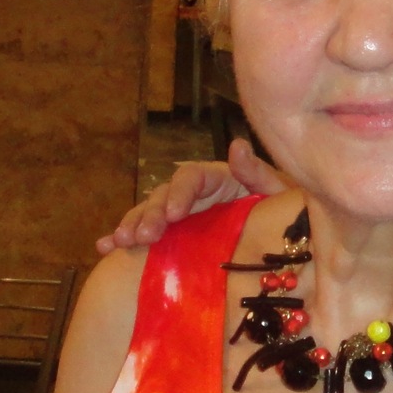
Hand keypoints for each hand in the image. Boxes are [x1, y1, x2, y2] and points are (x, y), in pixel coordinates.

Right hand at [96, 139, 285, 253]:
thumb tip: (237, 145)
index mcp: (219, 178)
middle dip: (150, 214)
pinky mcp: (174, 236)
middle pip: (164, 196)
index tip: (174, 214)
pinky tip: (104, 247)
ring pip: (149, 214)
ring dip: (132, 225)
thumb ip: (257, 173)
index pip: (191, 176)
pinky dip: (123, 238)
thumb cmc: (284, 213)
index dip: (180, 193)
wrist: (288, 244)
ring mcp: (182, 216)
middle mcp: (195, 194)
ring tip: (118, 242)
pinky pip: (145, 234)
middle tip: (142, 236)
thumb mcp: (278, 193)